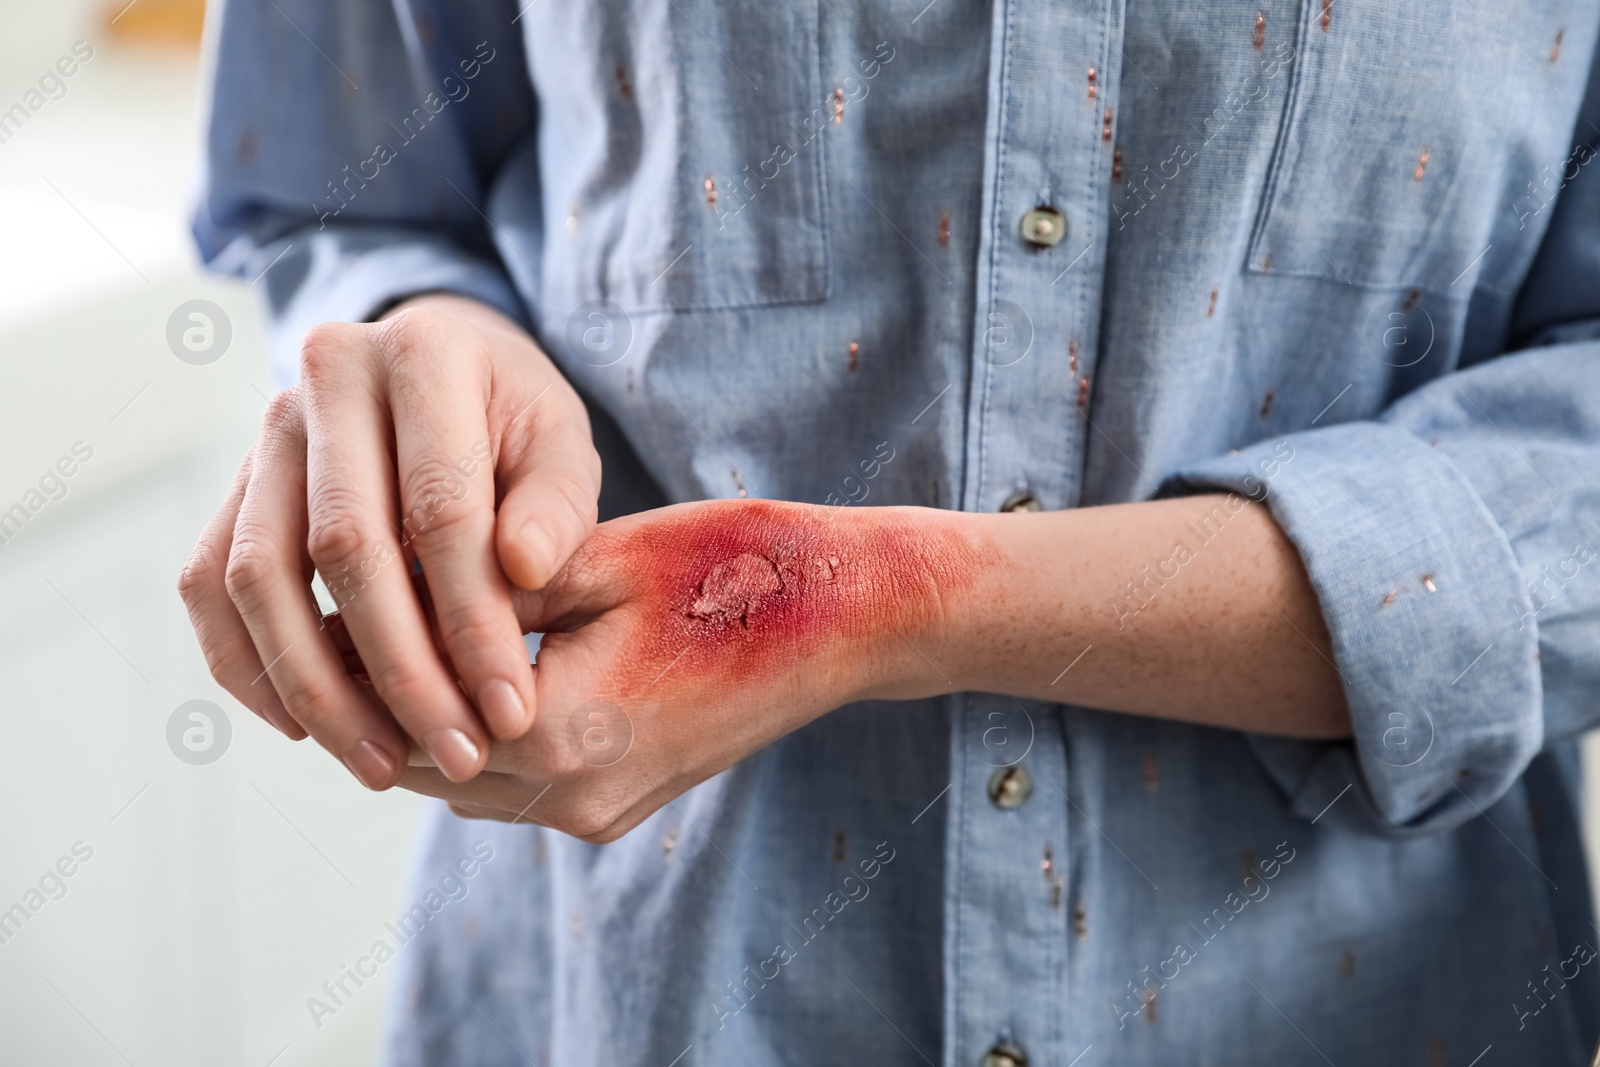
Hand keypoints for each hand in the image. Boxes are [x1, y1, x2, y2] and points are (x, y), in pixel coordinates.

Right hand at [177, 295, 601, 787]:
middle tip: (457, 752)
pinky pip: (210, 584)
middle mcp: (325, 378)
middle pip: (345, 548)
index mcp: (423, 354)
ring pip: (261, 576)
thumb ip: (555, 505)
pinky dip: (249, 665)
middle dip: (403, 671)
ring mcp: (264, 432)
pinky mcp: (233, 486)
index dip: (475, 622)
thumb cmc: (514, 422)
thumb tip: (520, 569)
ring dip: (317, 687)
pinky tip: (305, 729)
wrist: (449, 373)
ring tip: (383, 765)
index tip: (511, 710)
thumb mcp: (563, 445)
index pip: (441, 510)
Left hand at [395, 498, 991, 840]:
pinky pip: (516, 783)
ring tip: (396, 632)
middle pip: (424, 760)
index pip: (406, 713)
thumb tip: (392, 593)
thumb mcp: (599, 557)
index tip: (324, 587)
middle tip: (341, 608)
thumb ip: (488, 590)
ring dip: (427, 718)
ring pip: (464, 781)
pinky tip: (472, 665)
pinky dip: (479, 735)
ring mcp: (601, 811)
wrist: (844, 617)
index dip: (354, 652)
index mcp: (562, 733)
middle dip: (379, 691)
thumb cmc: (733, 567)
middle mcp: (573, 796)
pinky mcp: (624, 803)